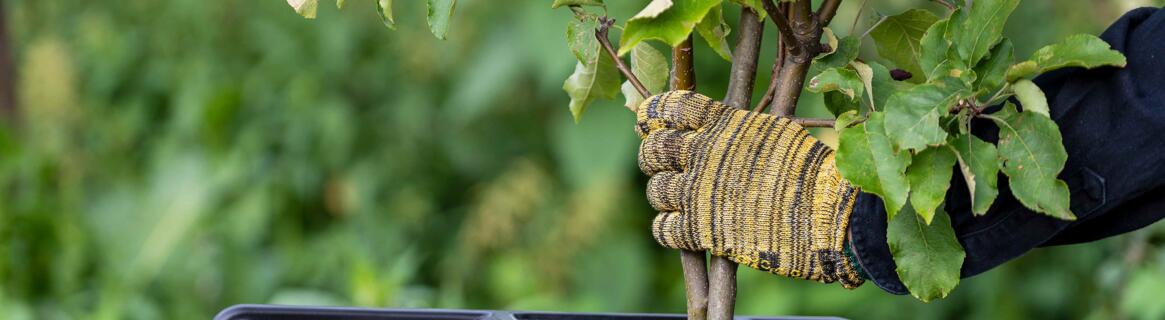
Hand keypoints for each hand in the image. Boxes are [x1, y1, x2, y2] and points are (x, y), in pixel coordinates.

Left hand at [636, 91, 862, 287]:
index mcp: (720, 124)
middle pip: (653, 150)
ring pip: (656, 191)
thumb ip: (737, 128)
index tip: (649, 122)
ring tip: (680, 199)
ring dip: (664, 195)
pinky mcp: (700, 231)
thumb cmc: (810, 170)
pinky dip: (668, 229)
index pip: (668, 108)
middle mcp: (702, 155)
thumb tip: (718, 124)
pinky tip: (683, 229)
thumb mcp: (773, 132)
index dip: (654, 115)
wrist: (827, 213)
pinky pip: (663, 229)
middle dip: (654, 157)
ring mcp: (697, 193)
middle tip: (663, 165)